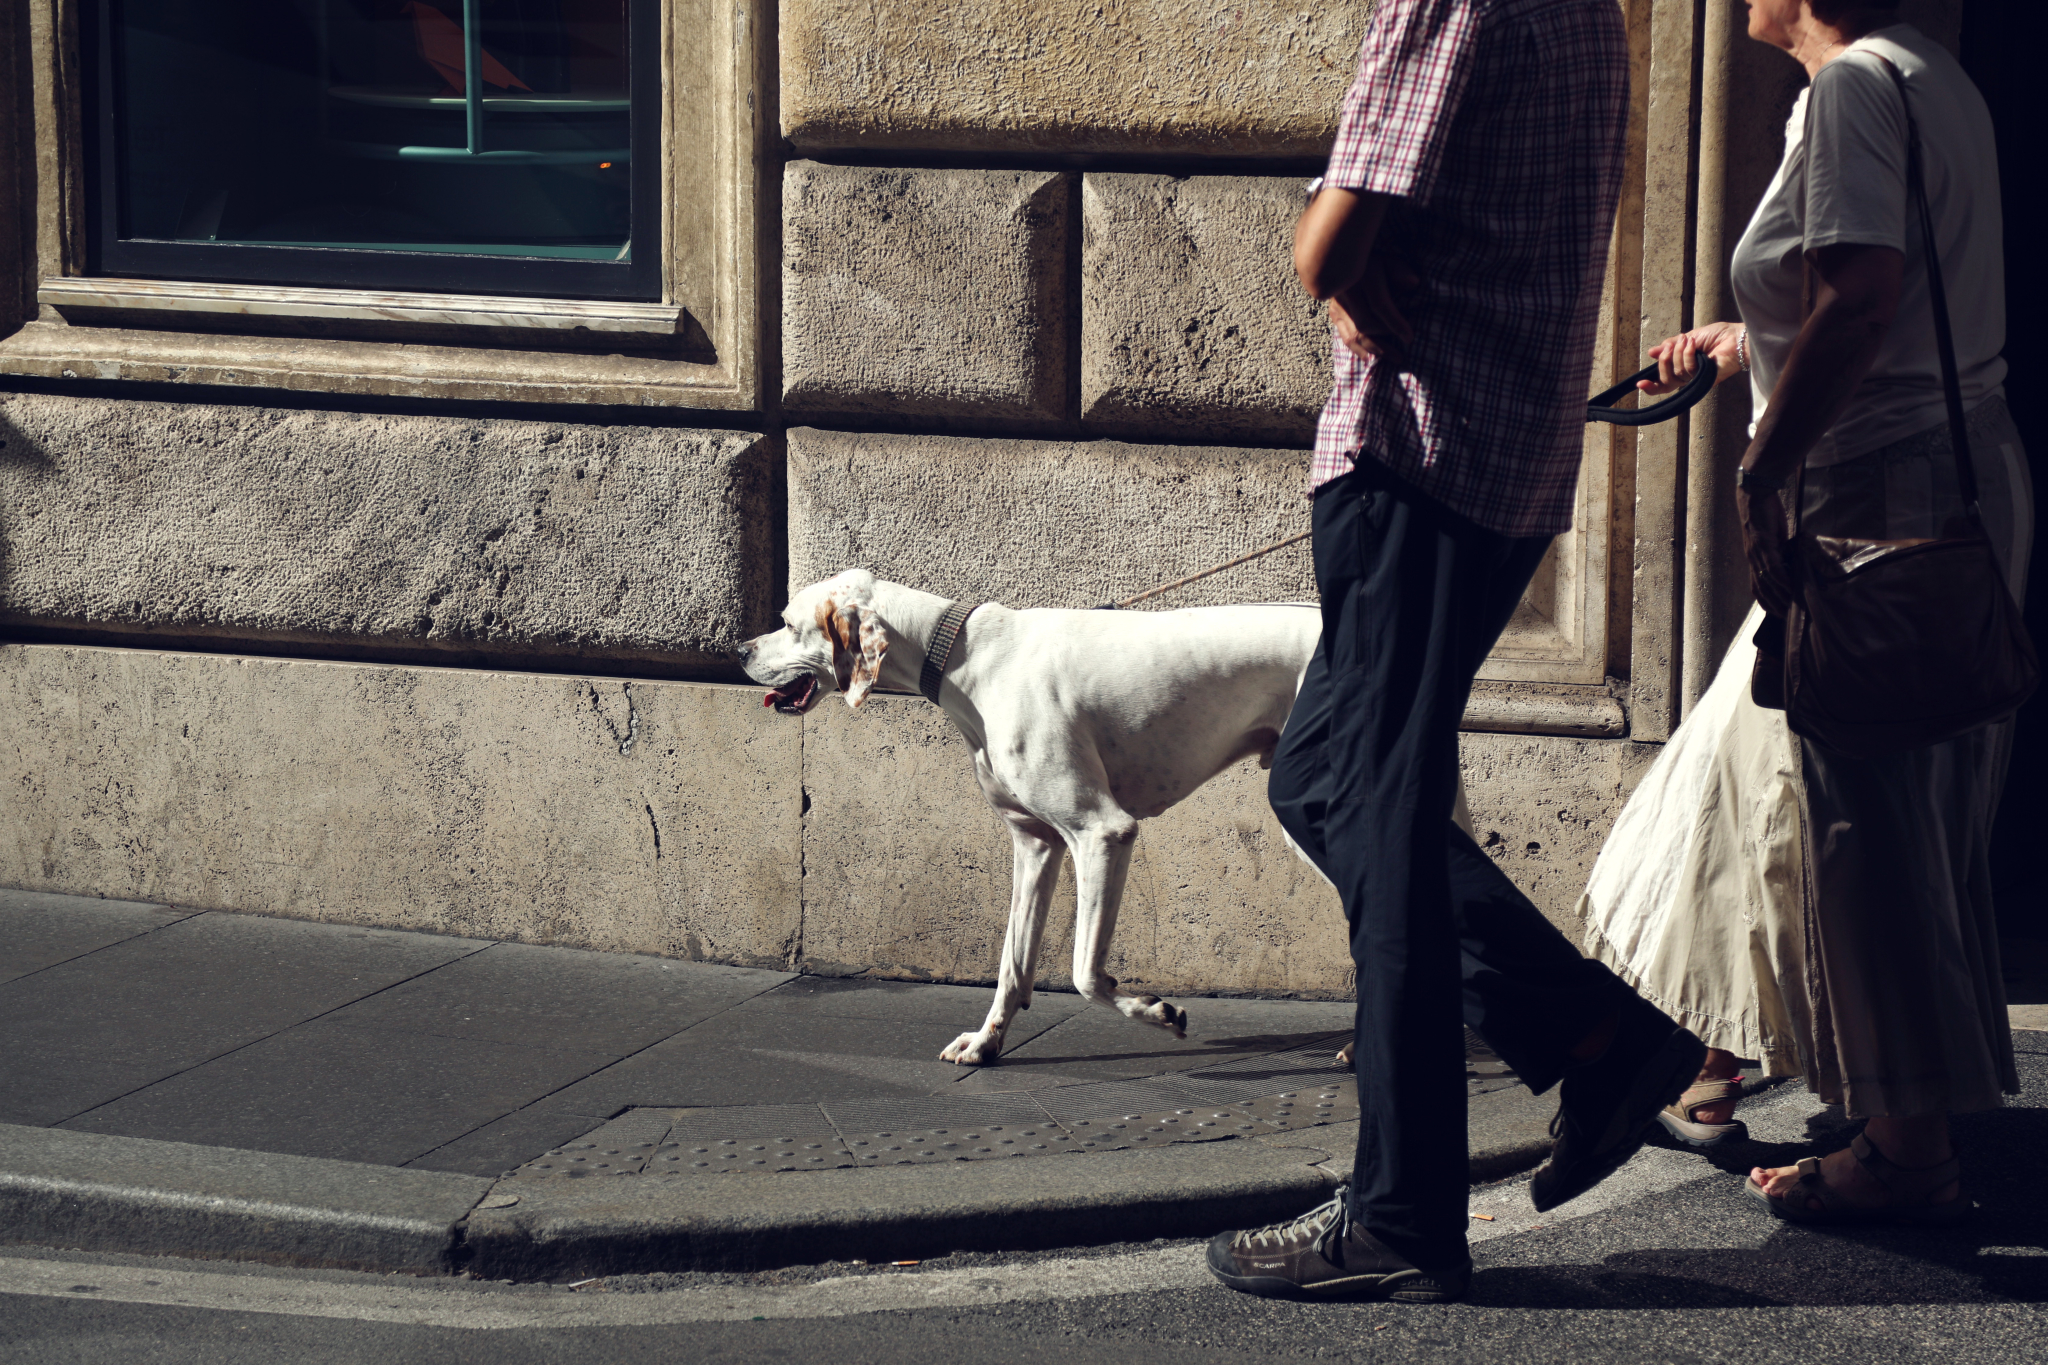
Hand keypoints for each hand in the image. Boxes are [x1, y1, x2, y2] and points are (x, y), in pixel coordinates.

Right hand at [1328, 252, 1419, 364]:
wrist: (1341, 259)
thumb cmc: (1373, 261)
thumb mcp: (1389, 260)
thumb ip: (1401, 271)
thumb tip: (1413, 284)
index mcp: (1364, 278)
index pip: (1381, 306)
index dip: (1395, 324)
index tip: (1409, 337)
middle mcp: (1348, 293)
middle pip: (1365, 324)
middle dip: (1384, 343)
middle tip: (1401, 355)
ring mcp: (1338, 305)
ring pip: (1352, 334)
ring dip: (1372, 350)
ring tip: (1388, 359)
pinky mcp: (1333, 313)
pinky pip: (1344, 336)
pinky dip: (1357, 350)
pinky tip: (1368, 358)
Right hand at [1640, 322, 1745, 394]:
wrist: (1738, 337)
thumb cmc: (1720, 336)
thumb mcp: (1689, 337)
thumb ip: (1671, 346)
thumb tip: (1652, 352)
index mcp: (1685, 369)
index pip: (1664, 383)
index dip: (1651, 386)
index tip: (1639, 384)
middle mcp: (1690, 377)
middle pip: (1666, 381)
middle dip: (1663, 363)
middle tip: (1668, 348)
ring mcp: (1698, 379)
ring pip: (1676, 375)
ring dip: (1678, 354)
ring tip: (1688, 341)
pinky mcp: (1706, 379)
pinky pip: (1688, 371)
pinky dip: (1688, 355)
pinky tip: (1694, 344)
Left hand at [1738, 483, 1795, 616]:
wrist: (1756, 495)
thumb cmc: (1766, 515)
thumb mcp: (1775, 538)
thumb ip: (1781, 551)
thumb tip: (1793, 562)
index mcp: (1754, 559)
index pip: (1757, 586)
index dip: (1766, 601)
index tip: (1777, 613)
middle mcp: (1752, 558)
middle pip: (1761, 588)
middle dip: (1773, 604)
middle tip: (1785, 618)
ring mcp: (1756, 552)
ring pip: (1767, 580)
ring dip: (1779, 595)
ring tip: (1791, 607)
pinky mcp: (1762, 543)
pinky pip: (1773, 566)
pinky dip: (1781, 578)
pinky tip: (1790, 587)